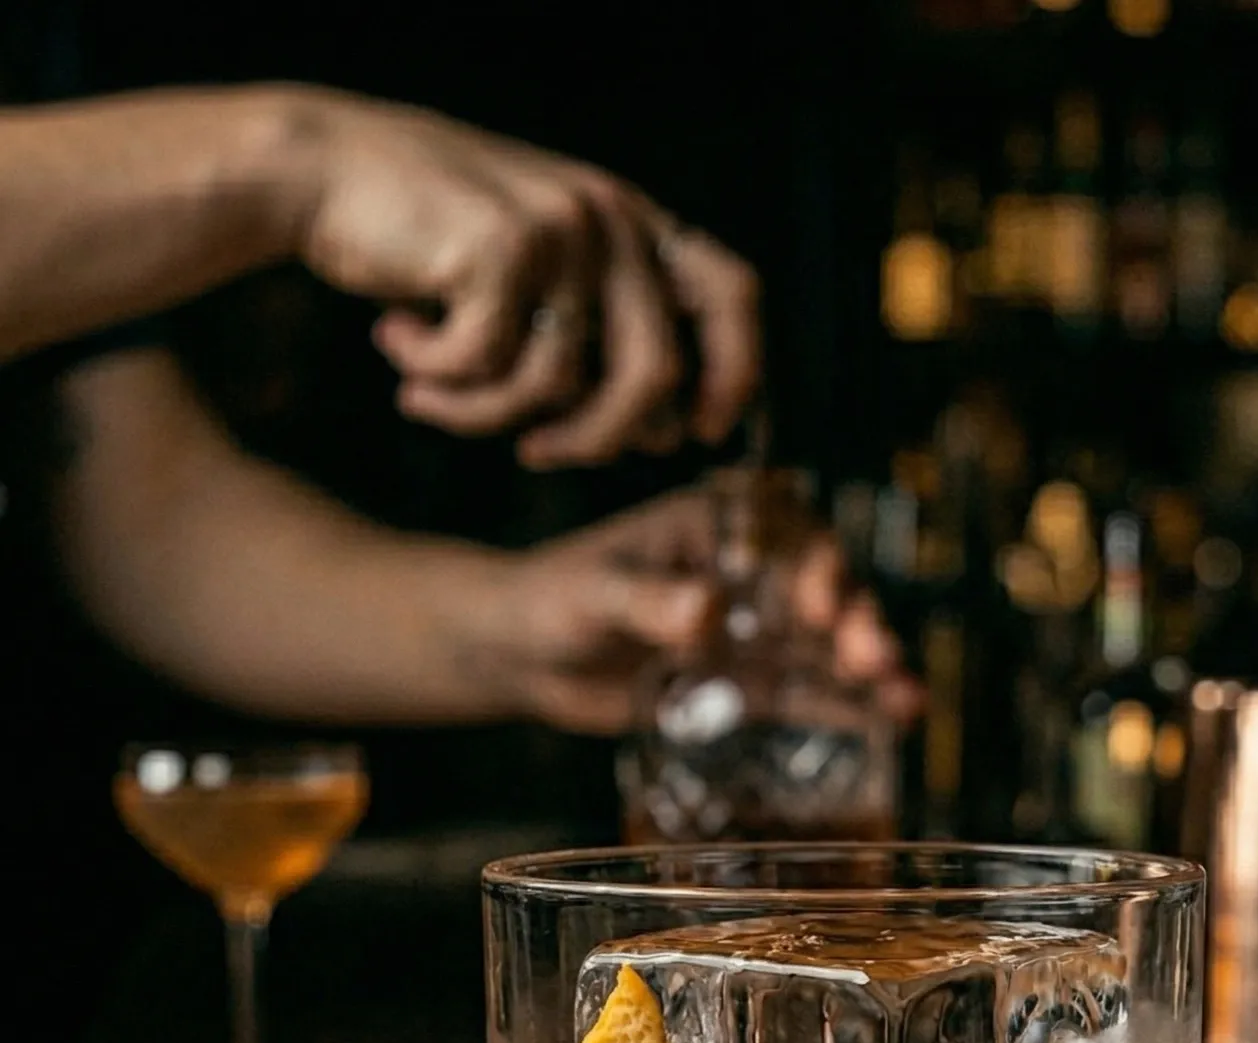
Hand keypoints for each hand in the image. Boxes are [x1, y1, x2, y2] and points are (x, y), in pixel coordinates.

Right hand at [288, 88, 759, 461]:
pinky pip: (490, 366)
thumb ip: (600, 344)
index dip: (734, 371)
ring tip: (430, 392)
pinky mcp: (502, 244)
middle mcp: (610, 218)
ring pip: (560, 385)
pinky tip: (398, 345)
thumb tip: (664, 434)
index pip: (731, 294)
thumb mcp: (535, 285)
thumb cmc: (430, 240)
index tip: (697, 434)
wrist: (324, 170)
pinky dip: (441, 382)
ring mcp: (560, 226)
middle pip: (653, 375)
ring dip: (485, 415)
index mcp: (632, 225)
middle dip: (596, 441)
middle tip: (535, 455)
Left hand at [443, 487, 922, 734]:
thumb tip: (704, 613)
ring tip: (904, 698)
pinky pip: (804, 695)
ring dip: (867, 670)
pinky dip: (846, 708)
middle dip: (854, 623)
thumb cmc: (544, 600)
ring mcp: (751, 630)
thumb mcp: (592, 594)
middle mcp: (747, 573)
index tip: (816, 606)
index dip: (814, 567)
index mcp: (717, 526)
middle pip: (820, 593)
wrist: (516, 656)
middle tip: (871, 657)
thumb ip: (646, 602)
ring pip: (823, 647)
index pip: (784, 537)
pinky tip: (890, 724)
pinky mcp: (744, 684)